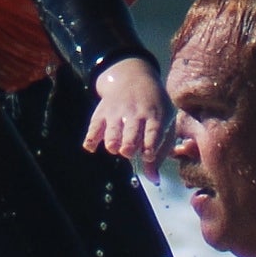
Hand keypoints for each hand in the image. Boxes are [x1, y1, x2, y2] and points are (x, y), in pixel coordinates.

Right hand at [86, 56, 173, 179]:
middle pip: (131, 132)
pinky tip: (91, 147)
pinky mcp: (102, 112)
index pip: (153, 131)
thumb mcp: (164, 122)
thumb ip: (160, 151)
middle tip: (127, 151)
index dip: (150, 144)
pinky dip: (91, 138)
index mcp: (155, 116)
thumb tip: (154, 180)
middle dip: (128, 144)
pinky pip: (94, 126)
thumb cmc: (154, 107)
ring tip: (114, 147)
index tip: (148, 155)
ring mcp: (118, 112)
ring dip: (112, 141)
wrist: (133, 76)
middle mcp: (135, 114)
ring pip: (112, 130)